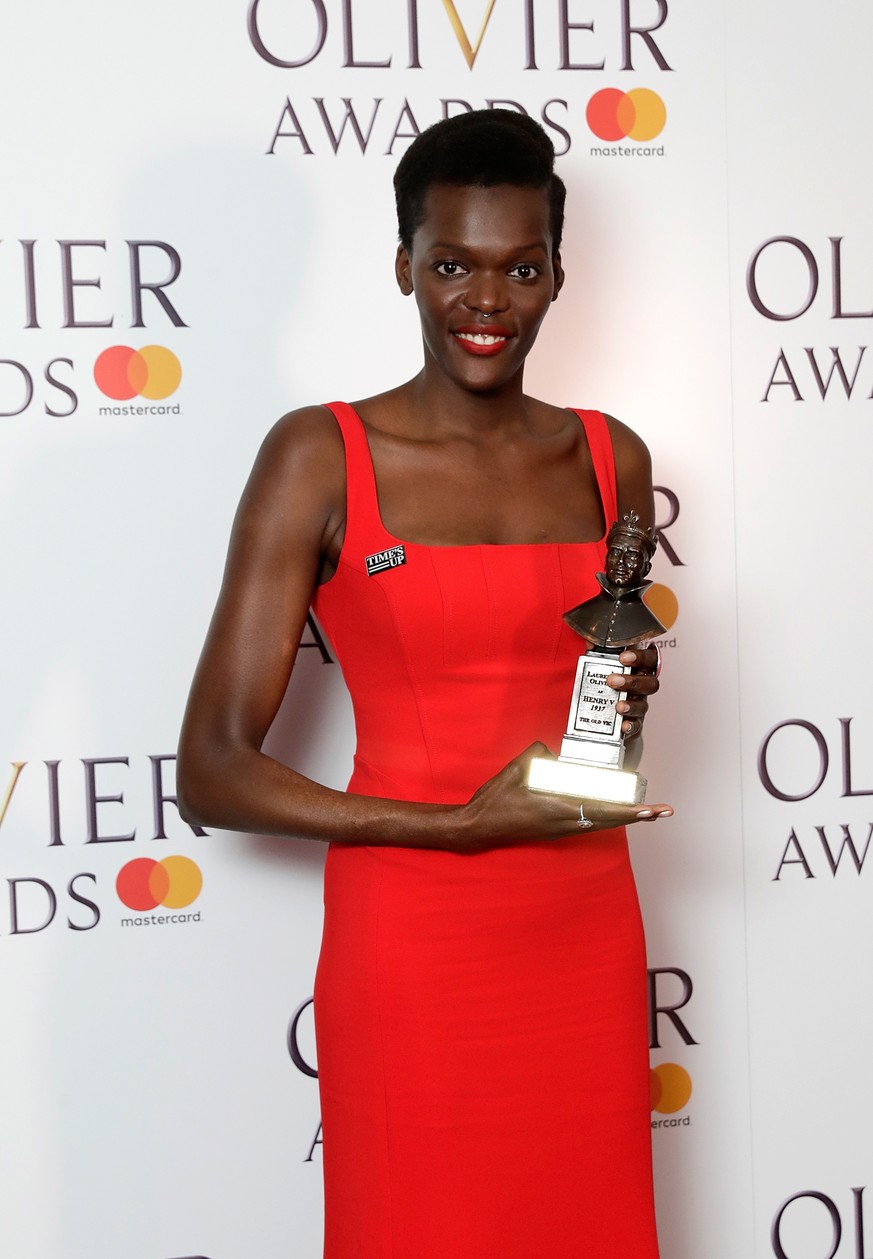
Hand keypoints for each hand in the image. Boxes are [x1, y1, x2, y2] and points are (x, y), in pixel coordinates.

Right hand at [453, 743, 672, 853]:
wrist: (479, 827)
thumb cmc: (494, 801)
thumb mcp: (515, 770)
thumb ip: (536, 754)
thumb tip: (550, 749)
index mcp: (557, 809)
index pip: (602, 810)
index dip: (629, 811)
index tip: (650, 809)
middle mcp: (564, 823)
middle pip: (609, 821)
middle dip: (637, 816)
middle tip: (662, 811)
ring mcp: (560, 829)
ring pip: (600, 824)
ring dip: (623, 817)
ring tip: (646, 811)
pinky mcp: (555, 830)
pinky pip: (587, 823)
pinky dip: (605, 817)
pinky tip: (612, 811)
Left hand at [607, 644, 660, 740]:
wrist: (612, 713)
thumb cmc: (611, 685)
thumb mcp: (605, 667)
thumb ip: (599, 653)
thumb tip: (591, 639)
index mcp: (639, 670)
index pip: (649, 659)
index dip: (640, 657)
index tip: (624, 657)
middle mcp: (643, 687)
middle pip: (649, 683)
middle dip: (631, 681)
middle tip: (612, 681)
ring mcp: (639, 704)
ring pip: (643, 704)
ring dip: (631, 704)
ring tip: (618, 706)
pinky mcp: (635, 722)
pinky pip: (637, 725)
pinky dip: (630, 725)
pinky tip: (623, 725)